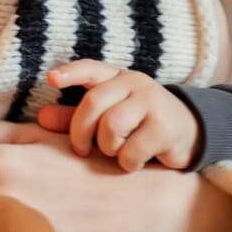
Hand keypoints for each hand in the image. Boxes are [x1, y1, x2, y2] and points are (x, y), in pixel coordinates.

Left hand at [43, 60, 198, 170]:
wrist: (191, 134)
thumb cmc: (140, 126)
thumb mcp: (108, 117)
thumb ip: (75, 118)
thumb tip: (41, 118)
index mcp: (118, 78)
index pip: (91, 68)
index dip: (71, 73)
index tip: (51, 79)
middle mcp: (136, 83)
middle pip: (93, 102)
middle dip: (80, 131)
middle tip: (80, 151)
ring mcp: (153, 102)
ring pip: (111, 126)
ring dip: (108, 148)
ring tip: (118, 152)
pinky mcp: (166, 127)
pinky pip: (131, 150)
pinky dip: (128, 163)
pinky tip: (137, 161)